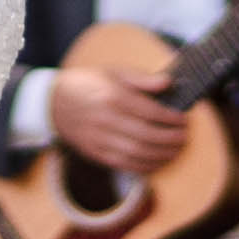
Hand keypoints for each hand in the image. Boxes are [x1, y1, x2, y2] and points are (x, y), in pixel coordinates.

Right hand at [49, 63, 191, 173]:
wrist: (54, 103)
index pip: (150, 111)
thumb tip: (168, 83)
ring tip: (176, 150)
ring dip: (162, 155)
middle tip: (184, 138)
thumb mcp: (114, 72)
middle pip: (146, 135)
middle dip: (170, 139)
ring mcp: (100, 139)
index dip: (171, 118)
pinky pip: (125, 165)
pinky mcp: (96, 153)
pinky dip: (145, 166)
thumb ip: (142, 78)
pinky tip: (158, 161)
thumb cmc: (89, 84)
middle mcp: (106, 118)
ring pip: (137, 153)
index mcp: (113, 95)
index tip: (184, 120)